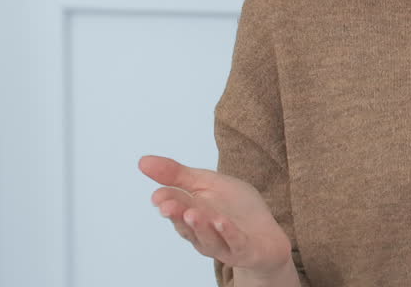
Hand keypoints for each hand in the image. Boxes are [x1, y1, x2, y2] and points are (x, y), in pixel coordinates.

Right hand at [138, 155, 293, 275]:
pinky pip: (235, 243)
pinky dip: (227, 233)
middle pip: (188, 224)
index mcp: (193, 215)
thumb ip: (177, 174)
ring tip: (191, 213)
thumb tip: (143, 161)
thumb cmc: (235, 208)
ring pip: (208, 238)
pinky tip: (221, 222)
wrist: (268, 235)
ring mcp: (223, 244)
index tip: (157, 195)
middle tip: (166, 205)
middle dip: (177, 214)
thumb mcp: (208, 183)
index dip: (167, 202)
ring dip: (199, 226)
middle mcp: (204, 233)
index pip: (176, 209)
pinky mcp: (244, 250)